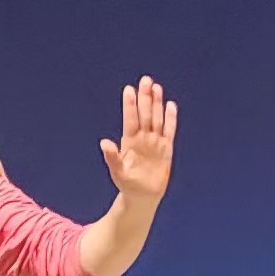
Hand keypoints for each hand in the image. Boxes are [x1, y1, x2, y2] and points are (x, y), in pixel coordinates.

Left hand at [100, 76, 176, 203]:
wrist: (143, 195)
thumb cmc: (127, 184)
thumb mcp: (118, 172)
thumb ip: (112, 157)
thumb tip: (103, 142)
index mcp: (129, 141)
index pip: (130, 119)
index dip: (130, 105)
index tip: (129, 90)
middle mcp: (142, 138)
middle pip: (144, 114)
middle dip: (145, 97)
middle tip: (145, 80)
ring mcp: (155, 142)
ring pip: (157, 118)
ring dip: (157, 104)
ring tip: (156, 87)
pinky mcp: (166, 148)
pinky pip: (169, 131)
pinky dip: (171, 119)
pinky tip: (170, 105)